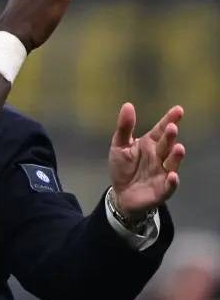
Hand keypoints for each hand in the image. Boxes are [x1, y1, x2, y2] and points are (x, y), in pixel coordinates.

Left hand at [109, 103, 184, 218]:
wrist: (121, 194)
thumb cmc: (123, 168)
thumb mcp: (119, 146)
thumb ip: (124, 127)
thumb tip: (128, 105)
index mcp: (150, 144)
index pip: (160, 130)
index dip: (169, 119)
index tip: (178, 110)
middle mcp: (159, 156)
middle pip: (166, 145)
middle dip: (170, 137)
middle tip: (172, 128)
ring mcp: (162, 172)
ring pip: (172, 163)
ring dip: (176, 156)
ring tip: (178, 148)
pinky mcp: (162, 189)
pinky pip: (169, 185)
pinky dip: (172, 181)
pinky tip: (172, 175)